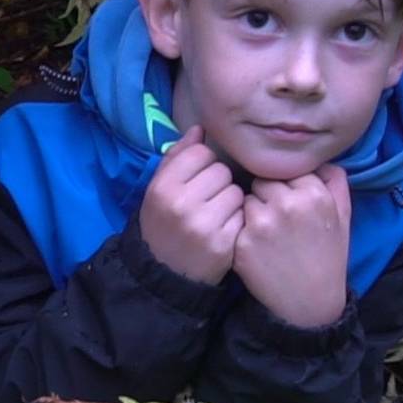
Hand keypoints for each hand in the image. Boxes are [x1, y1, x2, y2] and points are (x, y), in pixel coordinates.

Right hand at [138, 125, 244, 284]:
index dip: (203, 165)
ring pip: (236, 192)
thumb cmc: (163, 224)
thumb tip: (200, 128)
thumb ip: (177, 158)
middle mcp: (181, 204)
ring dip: (231, 201)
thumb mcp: (158, 191)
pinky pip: (244, 215)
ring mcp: (203, 225)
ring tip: (216, 215)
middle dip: (218, 183)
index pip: (200, 153)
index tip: (197, 180)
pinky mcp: (223, 243)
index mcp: (162, 187)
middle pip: (221, 171)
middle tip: (207, 201)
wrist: (164, 274)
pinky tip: (224, 230)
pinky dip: (237, 221)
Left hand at [234, 164, 352, 326]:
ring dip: (251, 213)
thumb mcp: (343, 217)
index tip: (290, 203)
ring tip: (267, 235)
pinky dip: (241, 232)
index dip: (285, 186)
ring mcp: (262, 223)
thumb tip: (319, 158)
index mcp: (314, 193)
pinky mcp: (242, 242)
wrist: (309, 303)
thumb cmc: (327, 257)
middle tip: (277, 220)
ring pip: (245, 200)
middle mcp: (287, 204)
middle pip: (261, 181)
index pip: (285, 170)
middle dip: (266, 196)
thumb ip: (335, 181)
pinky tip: (257, 248)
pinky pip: (234, 223)